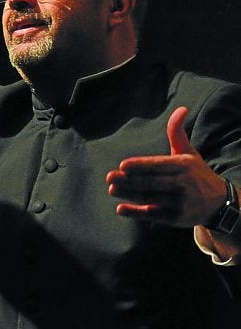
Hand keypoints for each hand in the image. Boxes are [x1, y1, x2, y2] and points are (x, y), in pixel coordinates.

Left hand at [105, 106, 227, 227]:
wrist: (218, 202)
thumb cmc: (196, 173)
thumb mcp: (188, 152)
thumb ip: (177, 133)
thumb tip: (181, 109)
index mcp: (184, 166)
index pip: (159, 165)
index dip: (141, 166)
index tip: (123, 165)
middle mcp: (183, 184)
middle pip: (152, 182)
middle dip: (130, 180)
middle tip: (110, 177)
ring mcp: (180, 203)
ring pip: (150, 198)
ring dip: (130, 195)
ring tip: (112, 189)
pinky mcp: (176, 219)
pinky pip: (153, 215)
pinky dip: (137, 213)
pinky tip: (121, 209)